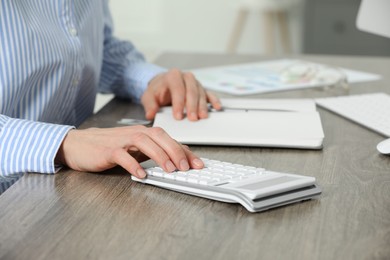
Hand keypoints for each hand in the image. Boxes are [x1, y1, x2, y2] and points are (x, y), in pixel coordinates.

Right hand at [55, 126, 203, 177]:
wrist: (78, 144)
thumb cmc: (109, 146)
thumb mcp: (134, 149)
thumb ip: (151, 154)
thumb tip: (173, 163)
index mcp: (144, 133)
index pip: (169, 139)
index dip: (185, 151)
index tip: (198, 164)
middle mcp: (135, 133)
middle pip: (160, 137)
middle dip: (177, 151)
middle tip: (187, 167)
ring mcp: (121, 140)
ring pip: (144, 143)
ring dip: (160, 156)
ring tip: (170, 170)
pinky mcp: (108, 150)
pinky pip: (123, 156)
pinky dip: (133, 165)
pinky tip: (141, 175)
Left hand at [141, 69, 221, 120]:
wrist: (162, 84)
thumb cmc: (157, 91)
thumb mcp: (148, 97)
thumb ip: (149, 105)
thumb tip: (150, 114)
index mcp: (172, 76)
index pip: (177, 89)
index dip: (178, 103)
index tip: (178, 116)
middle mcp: (185, 77)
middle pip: (191, 91)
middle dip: (192, 106)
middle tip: (192, 118)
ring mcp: (195, 83)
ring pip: (201, 93)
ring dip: (202, 106)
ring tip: (202, 117)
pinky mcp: (201, 89)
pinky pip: (209, 94)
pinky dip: (214, 100)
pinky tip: (217, 107)